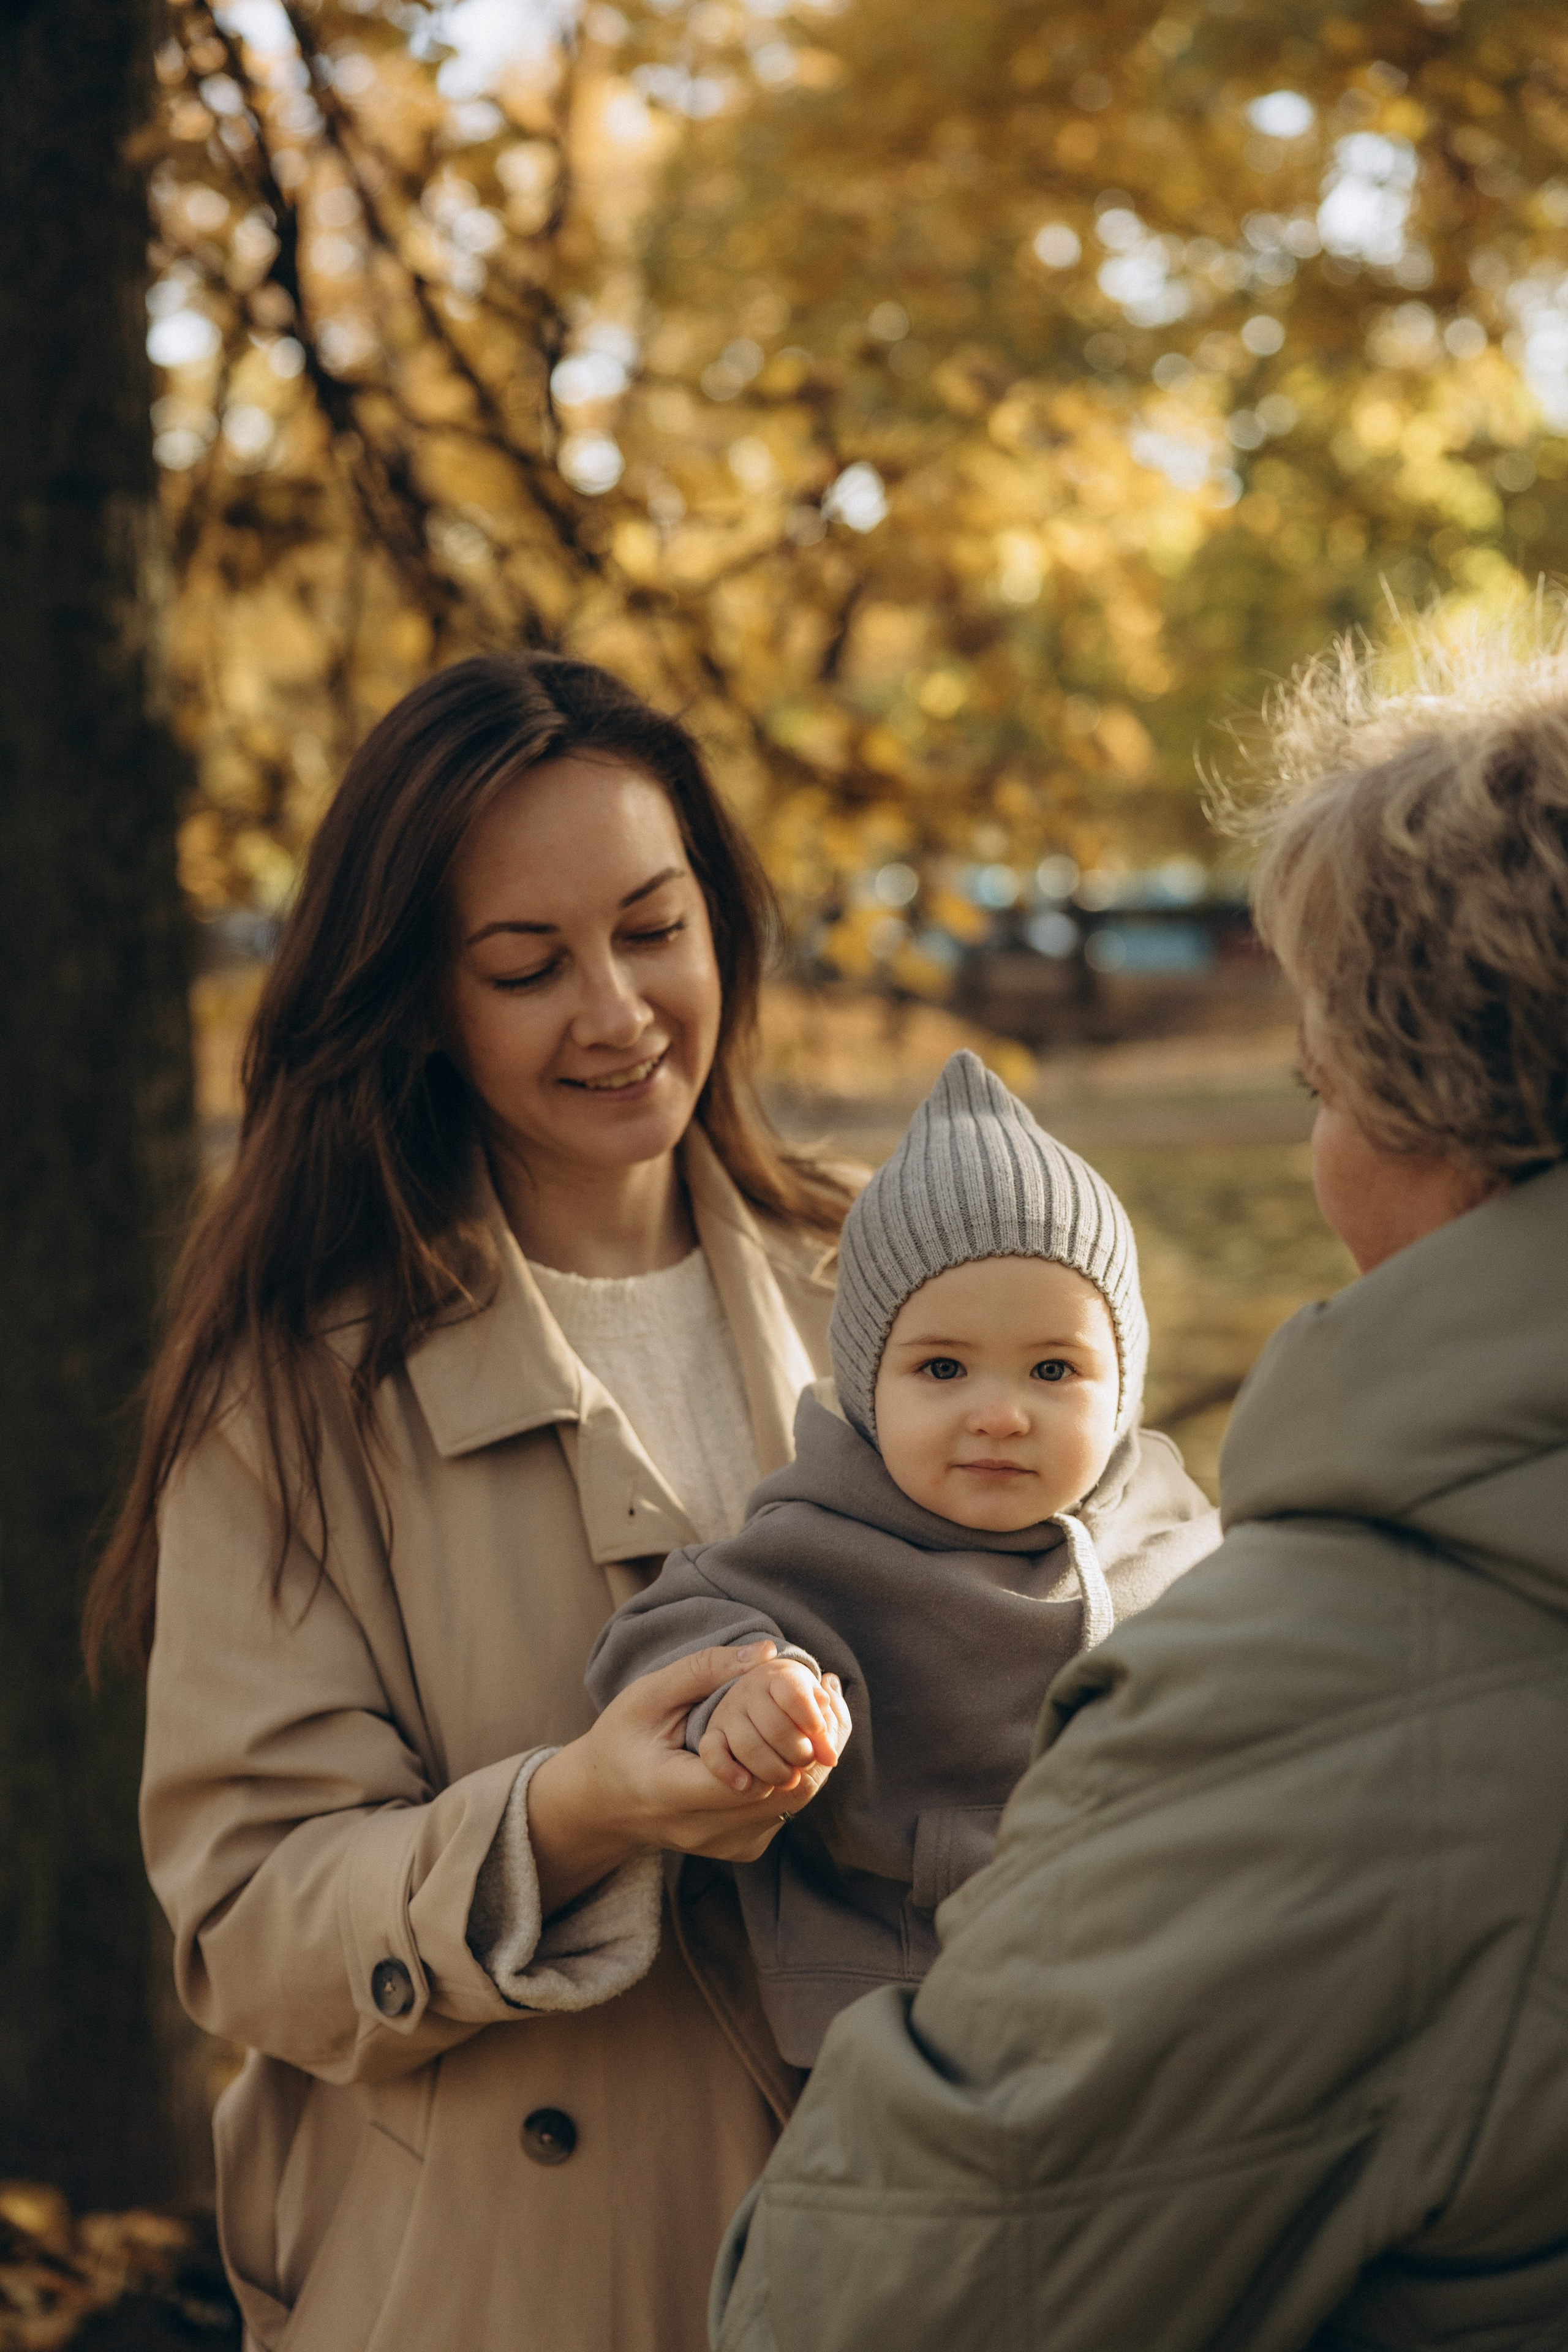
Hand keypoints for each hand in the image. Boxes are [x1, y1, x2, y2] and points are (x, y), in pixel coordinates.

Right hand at [527, 1643, 847, 1916]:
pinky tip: (795, 1738)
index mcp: (671, 1794)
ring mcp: (724, 1846)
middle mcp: (702, 1831)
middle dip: (812, 1738)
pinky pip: (783, 1811)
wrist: (601, 1802)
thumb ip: (703, 1671)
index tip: (804, 1690)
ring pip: (792, 1803)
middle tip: (826, 1691)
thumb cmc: (620, 1740)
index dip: (787, 1734)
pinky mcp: (740, 1849)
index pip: (752, 1775)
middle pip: (783, 1791)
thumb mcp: (647, 1695)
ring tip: (817, 1709)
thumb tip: (768, 1653)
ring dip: (810, 1754)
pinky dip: (796, 1772)